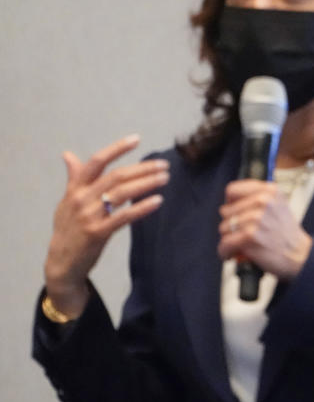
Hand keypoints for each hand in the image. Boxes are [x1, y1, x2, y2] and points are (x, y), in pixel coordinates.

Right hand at [44, 134, 168, 317]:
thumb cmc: (67, 228)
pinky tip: (158, 201)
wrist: (61, 262)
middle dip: (143, 168)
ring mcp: (89, 216)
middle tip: (164, 165)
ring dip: (146, 184)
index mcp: (75, 188)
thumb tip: (68, 155)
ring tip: (165, 179)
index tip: (137, 139)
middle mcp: (81, 199)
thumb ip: (73, 178)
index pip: (97, 161)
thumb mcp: (66, 201)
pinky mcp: (97, 232)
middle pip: (116, 176)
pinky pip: (124, 216)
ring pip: (122, 193)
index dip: (117, 148)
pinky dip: (142, 207)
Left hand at [217, 180, 312, 280]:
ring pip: (224, 228)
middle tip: (242, 232)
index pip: (232, 190)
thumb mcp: (278, 205)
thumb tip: (230, 201)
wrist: (299, 254)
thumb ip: (257, 197)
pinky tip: (234, 253)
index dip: (231, 203)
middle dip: (231, 224)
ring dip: (230, 239)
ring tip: (241, 243)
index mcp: (269, 191)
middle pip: (226, 211)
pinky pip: (225, 244)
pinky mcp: (250, 236)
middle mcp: (263, 201)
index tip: (234, 211)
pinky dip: (226, 252)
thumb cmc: (286, 233)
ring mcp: (256, 218)